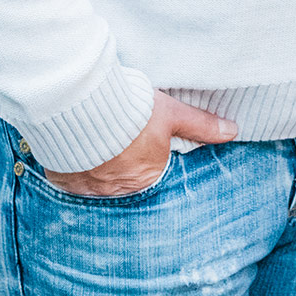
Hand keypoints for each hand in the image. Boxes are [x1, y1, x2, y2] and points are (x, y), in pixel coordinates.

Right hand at [43, 88, 236, 197]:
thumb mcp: (171, 113)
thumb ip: (201, 125)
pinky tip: (77, 149)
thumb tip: (232, 131)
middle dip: (124, 163)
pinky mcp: (64, 179)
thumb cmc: (132, 111)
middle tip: (121, 142)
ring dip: (100, 166)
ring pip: (97, 179)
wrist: (82, 106)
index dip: (148, 157)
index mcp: (146, 178)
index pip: (151, 173)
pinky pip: (71, 179)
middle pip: (124, 179)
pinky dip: (75, 167)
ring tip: (99, 143)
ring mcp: (88, 188)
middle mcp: (117, 190)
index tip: (141, 145)